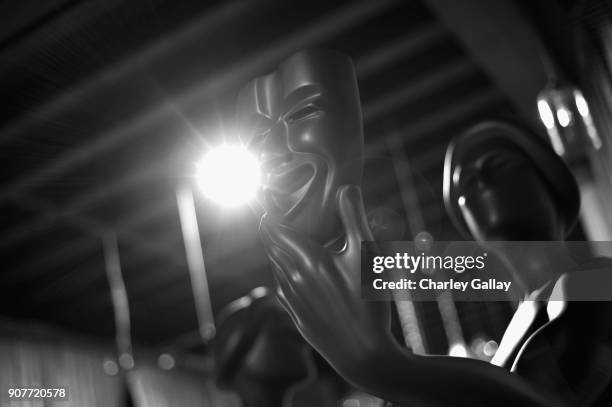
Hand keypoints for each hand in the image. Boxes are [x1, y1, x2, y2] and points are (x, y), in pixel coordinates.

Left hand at [260, 184, 394, 376]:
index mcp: (305, 258)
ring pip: (276, 267)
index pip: (272, 227)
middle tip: (283, 215)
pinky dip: (286, 274)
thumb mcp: (367, 255)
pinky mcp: (297, 317)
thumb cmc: (368, 303)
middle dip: (274, 229)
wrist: (363, 355)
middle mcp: (291, 278)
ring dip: (280, 251)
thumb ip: (355, 217)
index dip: (268, 211)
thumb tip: (346, 187)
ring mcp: (291, 300)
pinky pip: (282, 288)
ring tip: (295, 241)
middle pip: (271, 246)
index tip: (271, 199)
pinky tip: (302, 275)